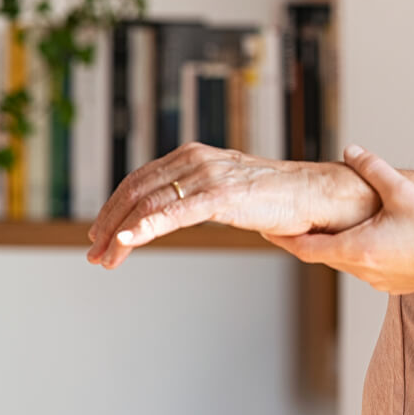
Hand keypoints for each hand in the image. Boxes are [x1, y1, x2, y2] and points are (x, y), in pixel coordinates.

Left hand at [87, 143, 379, 268]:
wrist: (318, 196)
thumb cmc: (281, 198)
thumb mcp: (229, 192)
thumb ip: (201, 196)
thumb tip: (177, 215)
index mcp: (195, 155)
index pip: (140, 180)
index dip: (114, 208)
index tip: (102, 235)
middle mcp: (197, 159)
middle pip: (136, 191)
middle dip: (109, 224)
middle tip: (95, 254)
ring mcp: (209, 175)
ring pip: (149, 204)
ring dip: (121, 234)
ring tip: (107, 258)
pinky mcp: (223, 195)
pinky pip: (176, 212)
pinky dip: (146, 226)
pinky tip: (127, 241)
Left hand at [266, 145, 413, 293]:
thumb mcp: (403, 190)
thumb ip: (372, 168)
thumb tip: (351, 150)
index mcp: (356, 249)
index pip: (304, 247)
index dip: (282, 238)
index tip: (266, 230)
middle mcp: (363, 270)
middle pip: (323, 255)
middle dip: (309, 238)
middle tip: (295, 222)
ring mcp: (380, 281)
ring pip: (347, 262)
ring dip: (338, 245)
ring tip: (335, 226)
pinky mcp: (396, 284)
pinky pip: (368, 268)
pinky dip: (361, 252)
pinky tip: (374, 237)